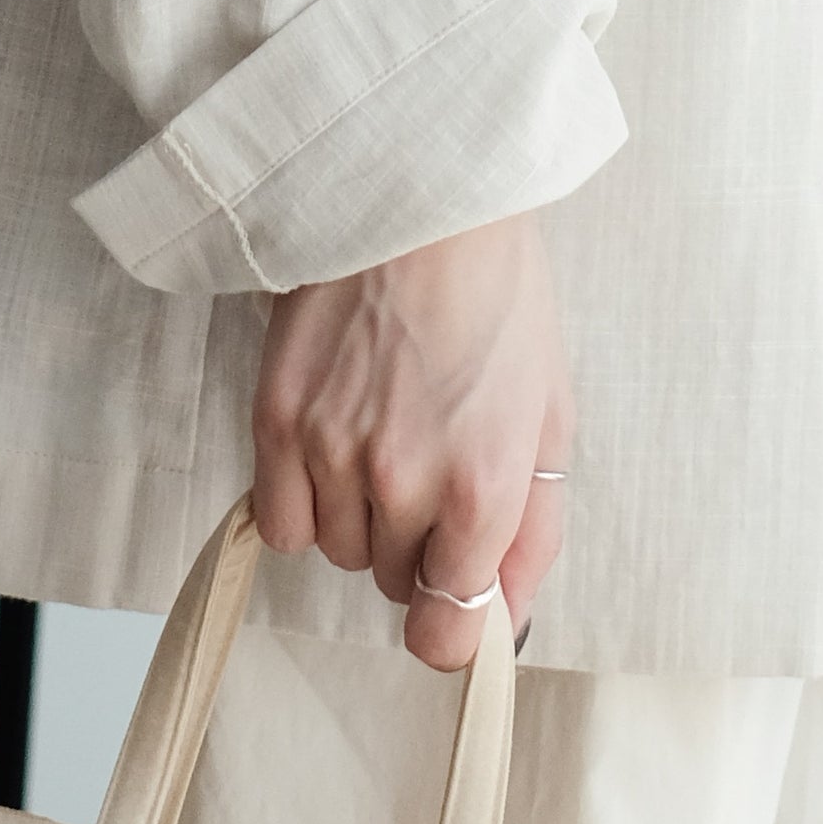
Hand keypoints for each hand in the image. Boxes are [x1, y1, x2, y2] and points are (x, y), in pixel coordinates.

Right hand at [250, 213, 572, 670]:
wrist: (420, 192)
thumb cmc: (497, 293)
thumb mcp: (547, 414)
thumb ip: (531, 530)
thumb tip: (504, 616)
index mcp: (483, 485)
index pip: (447, 630)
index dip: (453, 622)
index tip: (453, 595)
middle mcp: (404, 482)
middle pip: (393, 582)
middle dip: (416, 543)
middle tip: (432, 463)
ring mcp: (331, 452)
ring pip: (339, 552)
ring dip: (362, 518)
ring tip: (385, 435)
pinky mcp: (275, 418)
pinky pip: (281, 523)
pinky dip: (305, 503)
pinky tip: (332, 447)